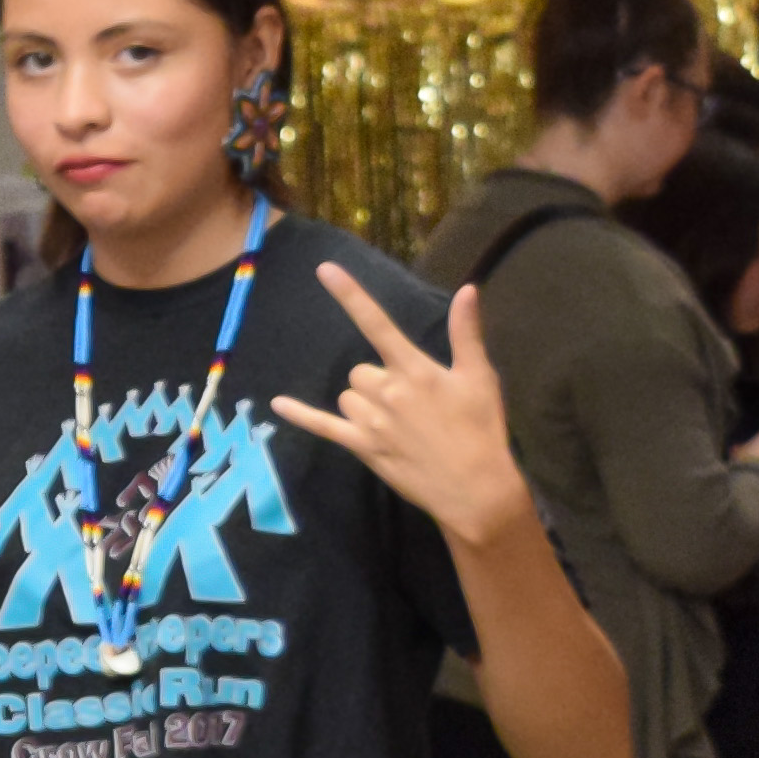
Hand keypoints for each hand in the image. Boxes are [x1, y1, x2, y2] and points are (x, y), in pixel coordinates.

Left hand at [266, 268, 537, 553]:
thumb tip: (467, 290)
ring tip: (399, 424)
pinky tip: (277, 404)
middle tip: (412, 404)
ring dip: (364, 403)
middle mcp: (387, 391)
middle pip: (361, 370)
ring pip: (349, 396)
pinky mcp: (363, 447)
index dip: (350, 295)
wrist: (474, 487)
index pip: (377, 323)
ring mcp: (371, 421)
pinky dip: (300, 415)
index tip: (324, 269)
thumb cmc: (481, 430)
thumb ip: (465, 333)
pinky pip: (324, 426)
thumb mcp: (479, 378)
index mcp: (414, 369)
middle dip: (379, 380)